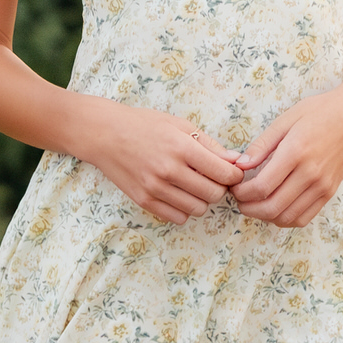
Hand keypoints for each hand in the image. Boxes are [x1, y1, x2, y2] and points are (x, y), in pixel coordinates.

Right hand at [78, 100, 246, 224]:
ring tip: (194, 185)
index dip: (234, 175)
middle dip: (220, 188)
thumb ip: (210, 145)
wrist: (105, 134)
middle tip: (212, 178)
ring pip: (198, 209)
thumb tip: (237, 161)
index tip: (231, 171)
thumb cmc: (144, 125)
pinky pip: (178, 218)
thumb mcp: (180, 125)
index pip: (225, 173)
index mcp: (182, 147)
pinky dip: (184, 209)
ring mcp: (156, 188)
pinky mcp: (144, 201)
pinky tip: (179, 194)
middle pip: (214, 194)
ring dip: (202, 200)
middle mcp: (170, 170)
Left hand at [229, 83, 342, 227]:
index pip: (262, 187)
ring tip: (254, 205)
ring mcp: (322, 186)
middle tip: (239, 201)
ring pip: (287, 217)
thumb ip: (262, 145)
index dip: (242, 193)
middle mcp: (311, 174)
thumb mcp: (286, 119)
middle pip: (272, 207)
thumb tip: (240, 166)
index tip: (235, 188)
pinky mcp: (330, 192)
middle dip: (249, 208)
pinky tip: (275, 209)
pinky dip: (285, 219)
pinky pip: (304, 218)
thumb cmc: (320, 112)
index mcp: (296, 152)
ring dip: (265, 217)